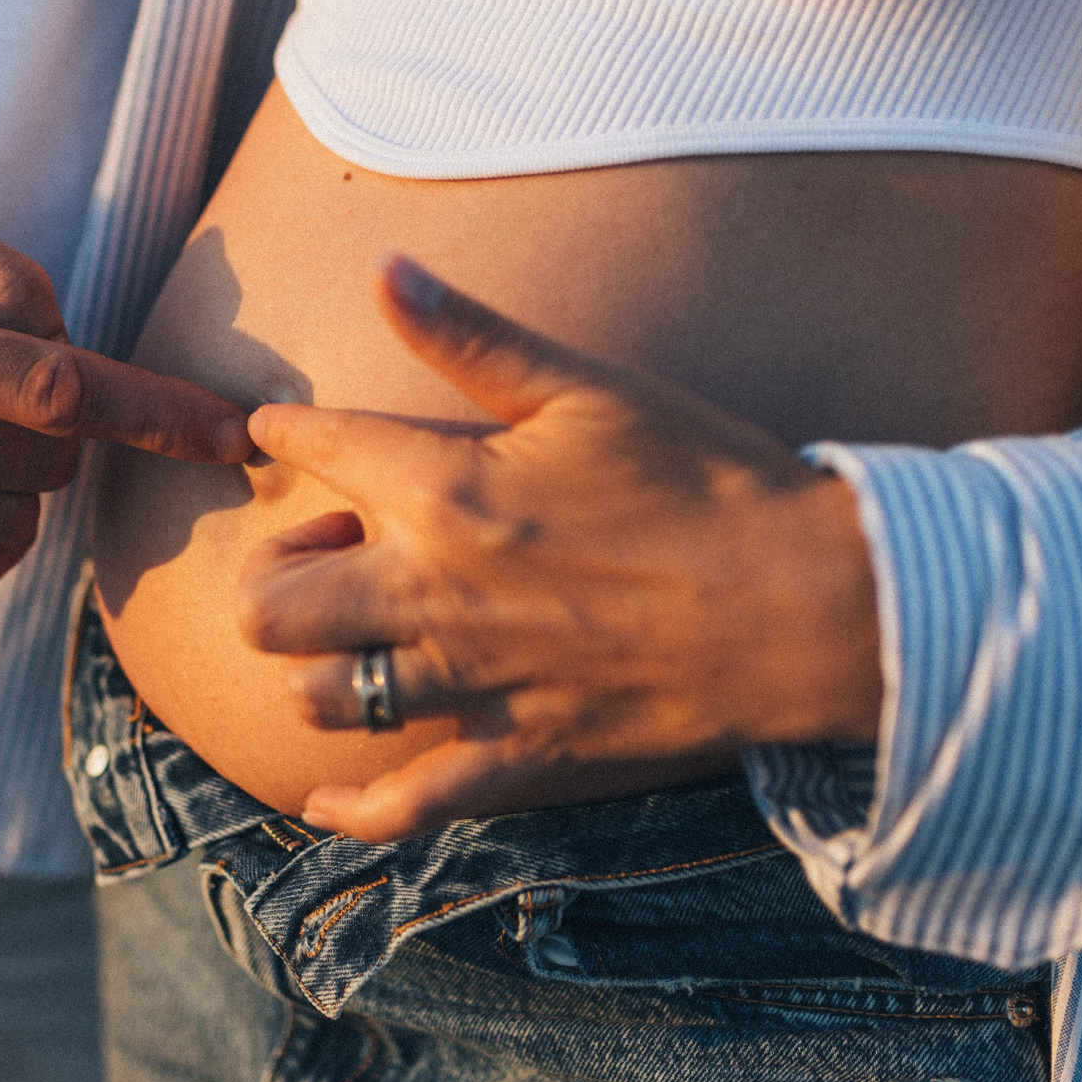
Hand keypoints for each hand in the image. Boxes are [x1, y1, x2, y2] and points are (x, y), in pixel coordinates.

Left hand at [237, 257, 883, 839]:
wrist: (812, 603)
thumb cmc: (709, 478)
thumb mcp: (589, 389)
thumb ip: (473, 337)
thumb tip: (385, 269)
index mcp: (447, 487)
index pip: (312, 448)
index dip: (284, 432)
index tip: (280, 430)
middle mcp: (435, 593)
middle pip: (269, 605)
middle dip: (273, 573)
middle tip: (327, 550)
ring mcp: (471, 684)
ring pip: (317, 698)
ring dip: (315, 667)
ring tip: (355, 637)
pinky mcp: (518, 756)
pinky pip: (402, 807)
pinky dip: (350, 812)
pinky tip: (322, 798)